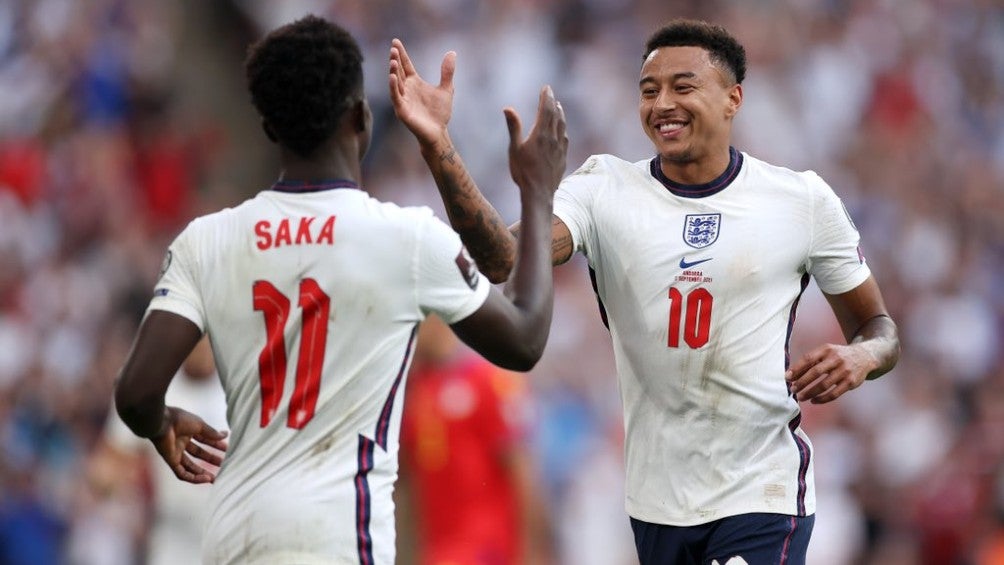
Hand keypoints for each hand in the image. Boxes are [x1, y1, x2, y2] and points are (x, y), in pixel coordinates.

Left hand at [151, 406, 227, 483]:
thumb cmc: (179, 419)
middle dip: (211, 459)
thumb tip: (225, 435)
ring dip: (202, 473)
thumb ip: (212, 432)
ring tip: (215, 478)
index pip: (204, 440)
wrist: (162, 422)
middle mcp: (181, 442)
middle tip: (224, 464)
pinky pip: (182, 473)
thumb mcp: (200, 425)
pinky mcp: (170, 461)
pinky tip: (205, 479)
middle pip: (198, 454)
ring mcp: (175, 453)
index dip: (216, 445)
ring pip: (190, 466)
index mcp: (188, 431)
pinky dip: (193, 478)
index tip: (227, 449)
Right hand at [388, 38, 454, 146]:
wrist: (438, 132)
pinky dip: (393, 87)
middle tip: (393, 48)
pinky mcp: (402, 110)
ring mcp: (403, 99)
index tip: (395, 41)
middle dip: (395, 60)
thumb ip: (447, 72)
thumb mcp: (446, 89)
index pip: (405, 65)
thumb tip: (452, 52)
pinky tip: (393, 77)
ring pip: (396, 83)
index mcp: (415, 83)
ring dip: (393, 72)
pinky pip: (396, 97)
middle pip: (399, 71)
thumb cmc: (439, 113)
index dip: (401, 54)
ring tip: (393, 61)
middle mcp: (407, 89)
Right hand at [504, 86, 567, 200]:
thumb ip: (513, 128)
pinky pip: (565, 139)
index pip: (546, 110)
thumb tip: (508, 108)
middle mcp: (553, 139)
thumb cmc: (523, 172)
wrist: (539, 194)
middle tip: (550, 93)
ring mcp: (560, 149)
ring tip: (558, 107)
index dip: (546, 97)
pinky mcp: (563, 159)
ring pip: (563, 126)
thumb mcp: (514, 149)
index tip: (546, 87)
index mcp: (540, 134)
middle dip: (552, 102)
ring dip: (560, 114)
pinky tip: (562, 131)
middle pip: (556, 116)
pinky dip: (563, 129)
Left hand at [785, 343, 877, 403]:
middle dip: (802, 382)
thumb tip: (790, 375)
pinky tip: (814, 401)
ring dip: (810, 392)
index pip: (808, 359)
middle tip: (792, 389)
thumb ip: (810, 362)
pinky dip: (822, 399)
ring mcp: (844, 371)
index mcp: (827, 349)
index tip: (787, 377)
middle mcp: (836, 359)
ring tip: (800, 397)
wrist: (864, 356)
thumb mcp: (825, 352)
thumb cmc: (837, 356)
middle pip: (815, 372)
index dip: (797, 369)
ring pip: (824, 385)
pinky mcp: (851, 382)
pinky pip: (834, 393)